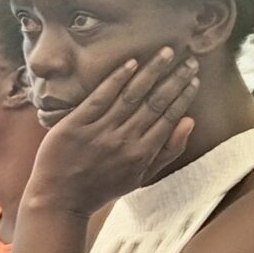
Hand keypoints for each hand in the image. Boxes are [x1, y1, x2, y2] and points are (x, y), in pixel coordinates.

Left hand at [27, 49, 201, 216]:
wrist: (59, 200)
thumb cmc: (101, 188)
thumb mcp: (140, 177)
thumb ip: (167, 151)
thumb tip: (190, 122)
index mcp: (142, 153)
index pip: (169, 117)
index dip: (183, 96)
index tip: (194, 78)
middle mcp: (124, 140)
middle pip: (155, 103)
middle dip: (175, 79)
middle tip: (188, 59)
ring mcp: (100, 131)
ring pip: (132, 95)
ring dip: (152, 71)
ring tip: (166, 52)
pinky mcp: (76, 124)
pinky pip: (100, 97)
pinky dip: (116, 79)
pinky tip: (131, 63)